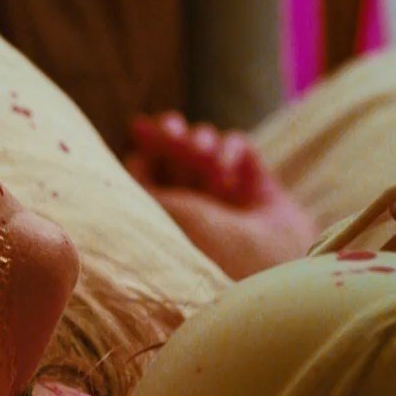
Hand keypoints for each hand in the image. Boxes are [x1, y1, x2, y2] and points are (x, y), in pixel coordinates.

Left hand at [125, 112, 316, 278]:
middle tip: (173, 130)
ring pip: (206, 143)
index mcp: (162, 216)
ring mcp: (226, 195)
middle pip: (174, 150)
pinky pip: (239, 145)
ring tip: (209, 165)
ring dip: (202, 144)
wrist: (264, 268)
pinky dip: (231, 150)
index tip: (140, 127)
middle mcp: (192, 204)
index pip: (145, 167)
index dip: (143, 146)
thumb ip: (140, 182)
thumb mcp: (159, 213)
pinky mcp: (257, 185)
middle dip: (172, 135)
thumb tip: (131, 154)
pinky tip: (231, 176)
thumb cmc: (202, 247)